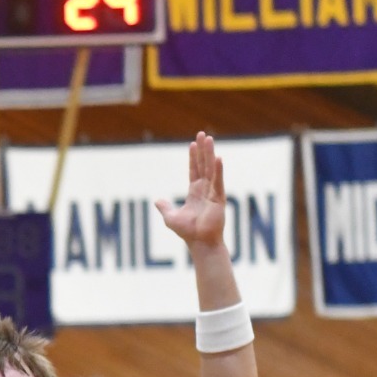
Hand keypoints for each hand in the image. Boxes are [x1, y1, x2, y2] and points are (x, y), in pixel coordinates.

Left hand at [156, 132, 226, 249]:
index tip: (192, 144)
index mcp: (195, 192)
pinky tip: (218, 158)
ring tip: (209, 139)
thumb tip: (157, 201)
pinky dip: (218, 170)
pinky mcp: (219, 198)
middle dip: (203, 149)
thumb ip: (165, 207)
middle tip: (203, 134)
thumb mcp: (171, 217)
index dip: (193, 157)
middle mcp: (205, 190)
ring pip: (211, 169)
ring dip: (210, 153)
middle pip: (204, 165)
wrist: (199, 242)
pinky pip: (218, 181)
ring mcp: (213, 192)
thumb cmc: (188, 232)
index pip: (194, 170)